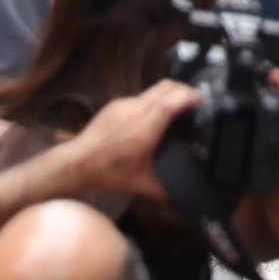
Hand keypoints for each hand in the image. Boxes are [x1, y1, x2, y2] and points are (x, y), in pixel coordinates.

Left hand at [48, 78, 204, 195]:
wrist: (78, 164)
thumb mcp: (142, 185)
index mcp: (143, 132)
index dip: (188, 97)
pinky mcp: (116, 104)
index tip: (200, 99)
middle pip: (166, 87)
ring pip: (154, 89)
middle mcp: (134, 114)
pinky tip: (155, 115)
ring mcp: (124, 106)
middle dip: (184, 90)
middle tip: (195, 99)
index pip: (170, 103)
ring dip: (170, 94)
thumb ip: (166, 187)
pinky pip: (142, 96)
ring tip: (178, 106)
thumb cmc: (108, 174)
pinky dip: (154, 101)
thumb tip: (185, 192)